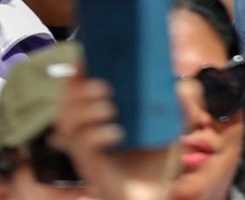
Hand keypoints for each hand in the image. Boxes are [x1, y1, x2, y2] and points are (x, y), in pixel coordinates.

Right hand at [54, 67, 178, 199]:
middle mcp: (86, 134)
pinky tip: (116, 133)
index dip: (76, 74)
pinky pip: (85, 149)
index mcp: (98, 118)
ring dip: (86, 110)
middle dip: (77, 90)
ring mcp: (87, 152)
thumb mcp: (166, 129)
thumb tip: (180, 86)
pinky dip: (98, 135)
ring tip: (110, 108)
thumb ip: (175, 107)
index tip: (84, 58)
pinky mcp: (93, 169)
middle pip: (64, 104)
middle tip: (102, 86)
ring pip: (69, 124)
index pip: (76, 91)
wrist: (151, 197)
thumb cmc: (152, 162)